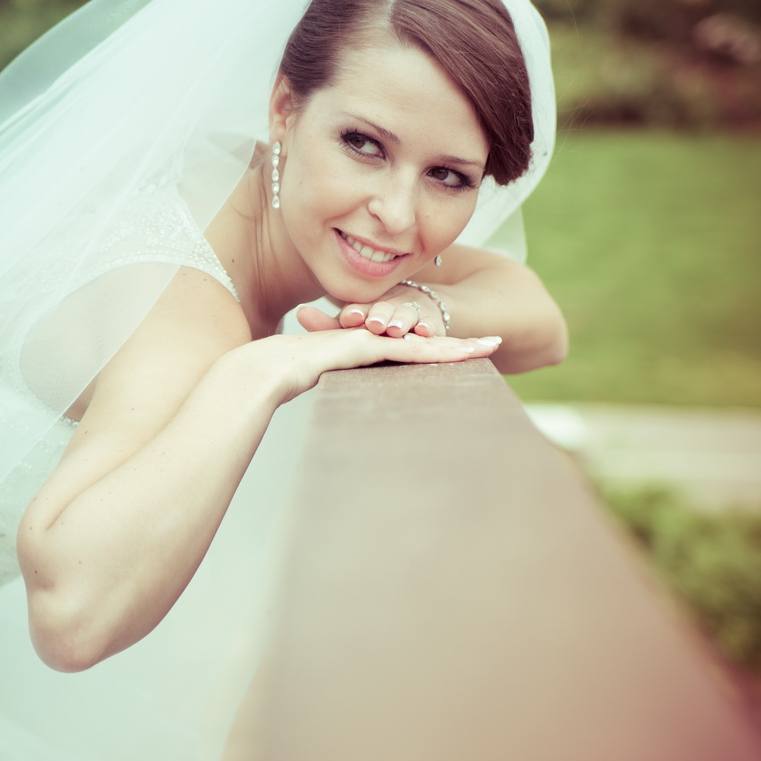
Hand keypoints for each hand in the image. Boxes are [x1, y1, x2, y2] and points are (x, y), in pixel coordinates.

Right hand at [239, 321, 501, 406]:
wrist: (266, 369)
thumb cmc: (282, 379)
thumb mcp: (319, 386)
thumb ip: (334, 390)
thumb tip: (339, 419)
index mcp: (365, 351)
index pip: (410, 350)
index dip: (439, 350)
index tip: (465, 353)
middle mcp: (372, 342)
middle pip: (426, 343)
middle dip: (461, 344)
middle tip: (493, 343)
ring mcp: (370, 341)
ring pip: (424, 343)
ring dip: (459, 346)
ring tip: (490, 345)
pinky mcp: (367, 347)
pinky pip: (409, 351)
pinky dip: (436, 353)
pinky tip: (460, 355)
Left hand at [297, 288, 445, 337]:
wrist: (418, 310)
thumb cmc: (377, 323)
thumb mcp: (353, 326)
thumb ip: (326, 324)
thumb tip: (299, 312)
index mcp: (368, 306)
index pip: (360, 308)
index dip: (355, 312)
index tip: (349, 317)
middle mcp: (390, 306)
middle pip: (384, 309)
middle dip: (379, 316)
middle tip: (374, 325)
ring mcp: (412, 313)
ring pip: (407, 314)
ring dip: (401, 321)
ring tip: (396, 329)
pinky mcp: (432, 322)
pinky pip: (431, 324)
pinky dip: (428, 327)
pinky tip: (425, 331)